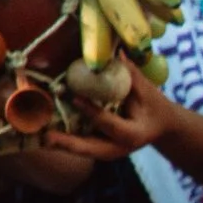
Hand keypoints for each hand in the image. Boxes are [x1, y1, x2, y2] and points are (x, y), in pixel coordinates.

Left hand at [44, 65, 174, 160]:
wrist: (162, 126)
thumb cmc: (154, 106)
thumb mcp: (147, 91)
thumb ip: (130, 74)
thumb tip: (114, 51)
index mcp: (134, 134)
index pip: (111, 124)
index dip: (93, 112)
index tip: (75, 98)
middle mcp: (120, 147)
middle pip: (92, 149)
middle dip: (69, 144)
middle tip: (48, 138)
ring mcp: (110, 151)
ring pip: (83, 151)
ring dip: (61, 145)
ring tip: (41, 138)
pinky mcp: (101, 149)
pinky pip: (81, 146)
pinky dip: (64, 142)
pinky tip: (45, 135)